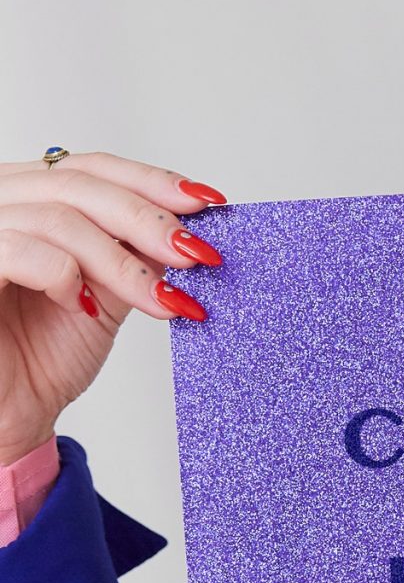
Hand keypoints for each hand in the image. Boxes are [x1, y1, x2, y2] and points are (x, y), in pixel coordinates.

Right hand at [0, 151, 225, 460]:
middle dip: (148, 220)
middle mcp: (1, 203)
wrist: (10, 415)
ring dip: (122, 261)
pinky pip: (19, 250)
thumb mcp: (106, 294)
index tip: (205, 204)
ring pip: (58, 219)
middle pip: (79, 184)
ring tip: (162, 299)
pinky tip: (85, 307)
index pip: (91, 167)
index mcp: (30, 198)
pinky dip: (64, 275)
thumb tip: (189, 228)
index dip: (150, 180)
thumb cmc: (43, 356)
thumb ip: (135, 254)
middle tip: (196, 254)